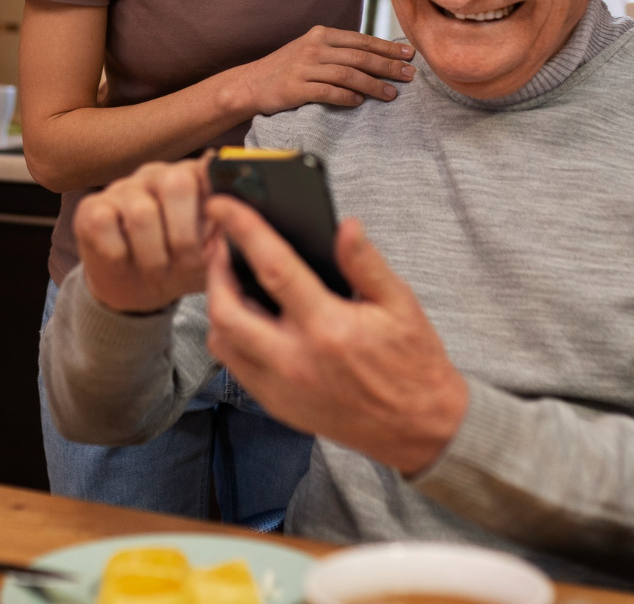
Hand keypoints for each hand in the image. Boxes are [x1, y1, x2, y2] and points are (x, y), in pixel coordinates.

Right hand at [73, 157, 221, 312]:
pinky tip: (124, 259)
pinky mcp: (91, 208)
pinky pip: (105, 224)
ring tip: (158, 271)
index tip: (222, 219)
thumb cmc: (179, 266)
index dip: (218, 193)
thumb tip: (236, 220)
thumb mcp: (211, 256)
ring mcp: (123, 188)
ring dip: (154, 254)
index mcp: (194, 179)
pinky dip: (119, 253)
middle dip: (185, 235)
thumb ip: (227, 235)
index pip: (210, 169)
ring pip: (142, 212)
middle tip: (185, 263)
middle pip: (178, 183)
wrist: (136, 291)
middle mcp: (158, 175)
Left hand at [202, 197, 468, 475]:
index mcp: (329, 328)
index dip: (243, 230)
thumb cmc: (412, 362)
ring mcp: (282, 387)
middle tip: (221, 245)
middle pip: (226, 310)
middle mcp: (296, 361)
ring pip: (222, 341)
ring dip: (217, 305)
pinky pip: (235, 366)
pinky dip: (229, 336)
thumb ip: (366, 264)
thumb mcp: (400, 304)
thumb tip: (346, 226)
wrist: (418, 428)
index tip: (224, 206)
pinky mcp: (277, 405)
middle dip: (214, 270)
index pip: (273, 268)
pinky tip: (246, 316)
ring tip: (229, 278)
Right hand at [230, 26, 415, 116]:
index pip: (362, 40)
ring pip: (348, 74)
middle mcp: (315, 47)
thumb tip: (375, 57)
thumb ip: (338, 51)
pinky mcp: (296, 87)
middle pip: (360, 56)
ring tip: (391, 94)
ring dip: (373, 84)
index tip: (409, 54)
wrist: (250, 83)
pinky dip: (346, 97)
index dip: (387, 47)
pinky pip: (328, 92)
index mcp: (322, 34)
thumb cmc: (287, 69)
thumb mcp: (311, 50)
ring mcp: (305, 67)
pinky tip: (360, 102)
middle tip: (409, 75)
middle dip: (388, 65)